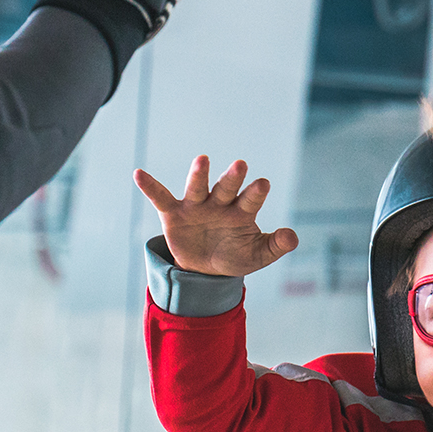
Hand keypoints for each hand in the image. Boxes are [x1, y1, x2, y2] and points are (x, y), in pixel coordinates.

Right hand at [134, 156, 296, 277]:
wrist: (205, 270)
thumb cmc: (234, 255)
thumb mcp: (257, 256)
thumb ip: (275, 245)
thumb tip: (293, 237)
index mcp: (241, 211)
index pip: (250, 199)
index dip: (255, 193)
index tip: (262, 184)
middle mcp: (219, 203)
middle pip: (226, 188)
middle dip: (232, 178)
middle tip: (240, 165)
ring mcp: (196, 206)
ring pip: (198, 187)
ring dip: (199, 175)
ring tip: (203, 160)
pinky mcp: (174, 213)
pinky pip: (160, 198)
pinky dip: (150, 186)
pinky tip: (139, 174)